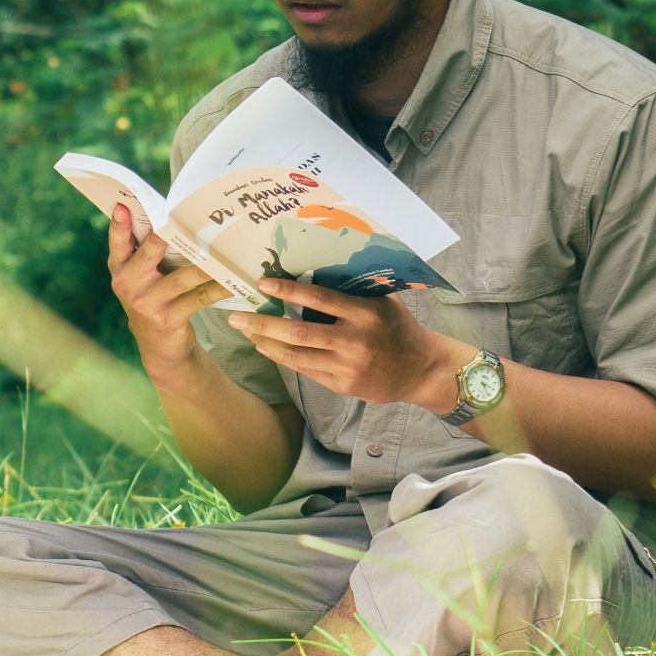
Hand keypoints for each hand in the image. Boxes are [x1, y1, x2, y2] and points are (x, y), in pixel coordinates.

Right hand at [107, 204, 231, 376]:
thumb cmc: (154, 298)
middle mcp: (128, 283)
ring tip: (226, 250)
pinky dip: (218, 289)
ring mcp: (147, 302)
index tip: (122, 205)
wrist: (159, 347)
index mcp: (119, 267)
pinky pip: (198, 298)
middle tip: (186, 218)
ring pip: (182, 276)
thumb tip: (169, 214)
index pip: (118, 241)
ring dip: (207, 264)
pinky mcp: (167, 318)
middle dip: (168, 234)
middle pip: (151, 250)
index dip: (119, 223)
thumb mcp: (140, 277)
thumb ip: (145, 251)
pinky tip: (233, 282)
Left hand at [228, 278, 476, 408]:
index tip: (262, 283)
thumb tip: (314, 271)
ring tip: (244, 331)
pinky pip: (304, 370)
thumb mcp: (383, 302)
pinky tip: (266, 348)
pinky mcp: (341, 385)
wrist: (420, 370)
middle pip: (298, 332)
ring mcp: (347, 367)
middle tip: (235, 316)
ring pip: (296, 355)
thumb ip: (353, 291)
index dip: (288, 291)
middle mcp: (354, 341)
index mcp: (366, 314)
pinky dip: (282, 358)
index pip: (319, 299)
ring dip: (265, 342)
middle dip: (262, 324)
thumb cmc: (399, 328)